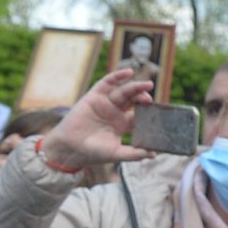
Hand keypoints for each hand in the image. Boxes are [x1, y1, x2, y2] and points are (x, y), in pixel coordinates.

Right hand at [32, 65, 156, 171]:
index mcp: (122, 124)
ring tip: (147, 85)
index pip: (140, 114)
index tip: (158, 111)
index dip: (149, 111)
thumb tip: (154, 154)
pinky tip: (128, 72)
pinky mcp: (95, 95)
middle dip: (143, 97)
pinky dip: (117, 76)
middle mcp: (115, 111)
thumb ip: (134, 154)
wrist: (70, 148)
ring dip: (136, 86)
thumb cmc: (92, 152)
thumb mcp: (116, 153)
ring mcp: (106, 102)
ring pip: (124, 91)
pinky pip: (107, 83)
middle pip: (134, 100)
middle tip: (150, 98)